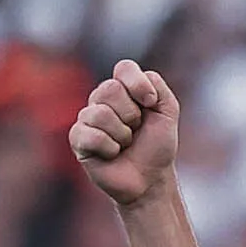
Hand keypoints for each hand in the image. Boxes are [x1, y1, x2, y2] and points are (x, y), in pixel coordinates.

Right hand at [68, 59, 179, 205]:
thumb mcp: (167, 111)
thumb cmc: (156, 145)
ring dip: (122, 135)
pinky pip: (91, 135)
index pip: (124, 68)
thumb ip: (157, 86)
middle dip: (132, 115)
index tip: (150, 104)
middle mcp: (101, 99)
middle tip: (135, 130)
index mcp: (122, 88)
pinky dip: (110, 148)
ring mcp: (87, 118)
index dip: (139, 85)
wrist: (150, 179)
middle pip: (110, 89)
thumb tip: (136, 84)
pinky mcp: (78, 139)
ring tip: (125, 144)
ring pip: (100, 113)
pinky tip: (112, 154)